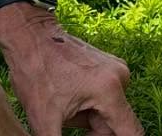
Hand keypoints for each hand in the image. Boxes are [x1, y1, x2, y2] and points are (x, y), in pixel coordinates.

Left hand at [0, 7, 142, 135]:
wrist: (29, 35)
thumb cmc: (35, 72)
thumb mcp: (43, 119)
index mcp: (110, 91)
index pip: (132, 133)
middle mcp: (120, 77)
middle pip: (116, 125)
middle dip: (94, 132)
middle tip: (68, 123)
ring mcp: (115, 69)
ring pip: (108, 112)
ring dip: (90, 120)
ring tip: (64, 108)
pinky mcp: (107, 66)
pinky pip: (105, 98)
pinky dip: (90, 107)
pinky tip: (69, 99)